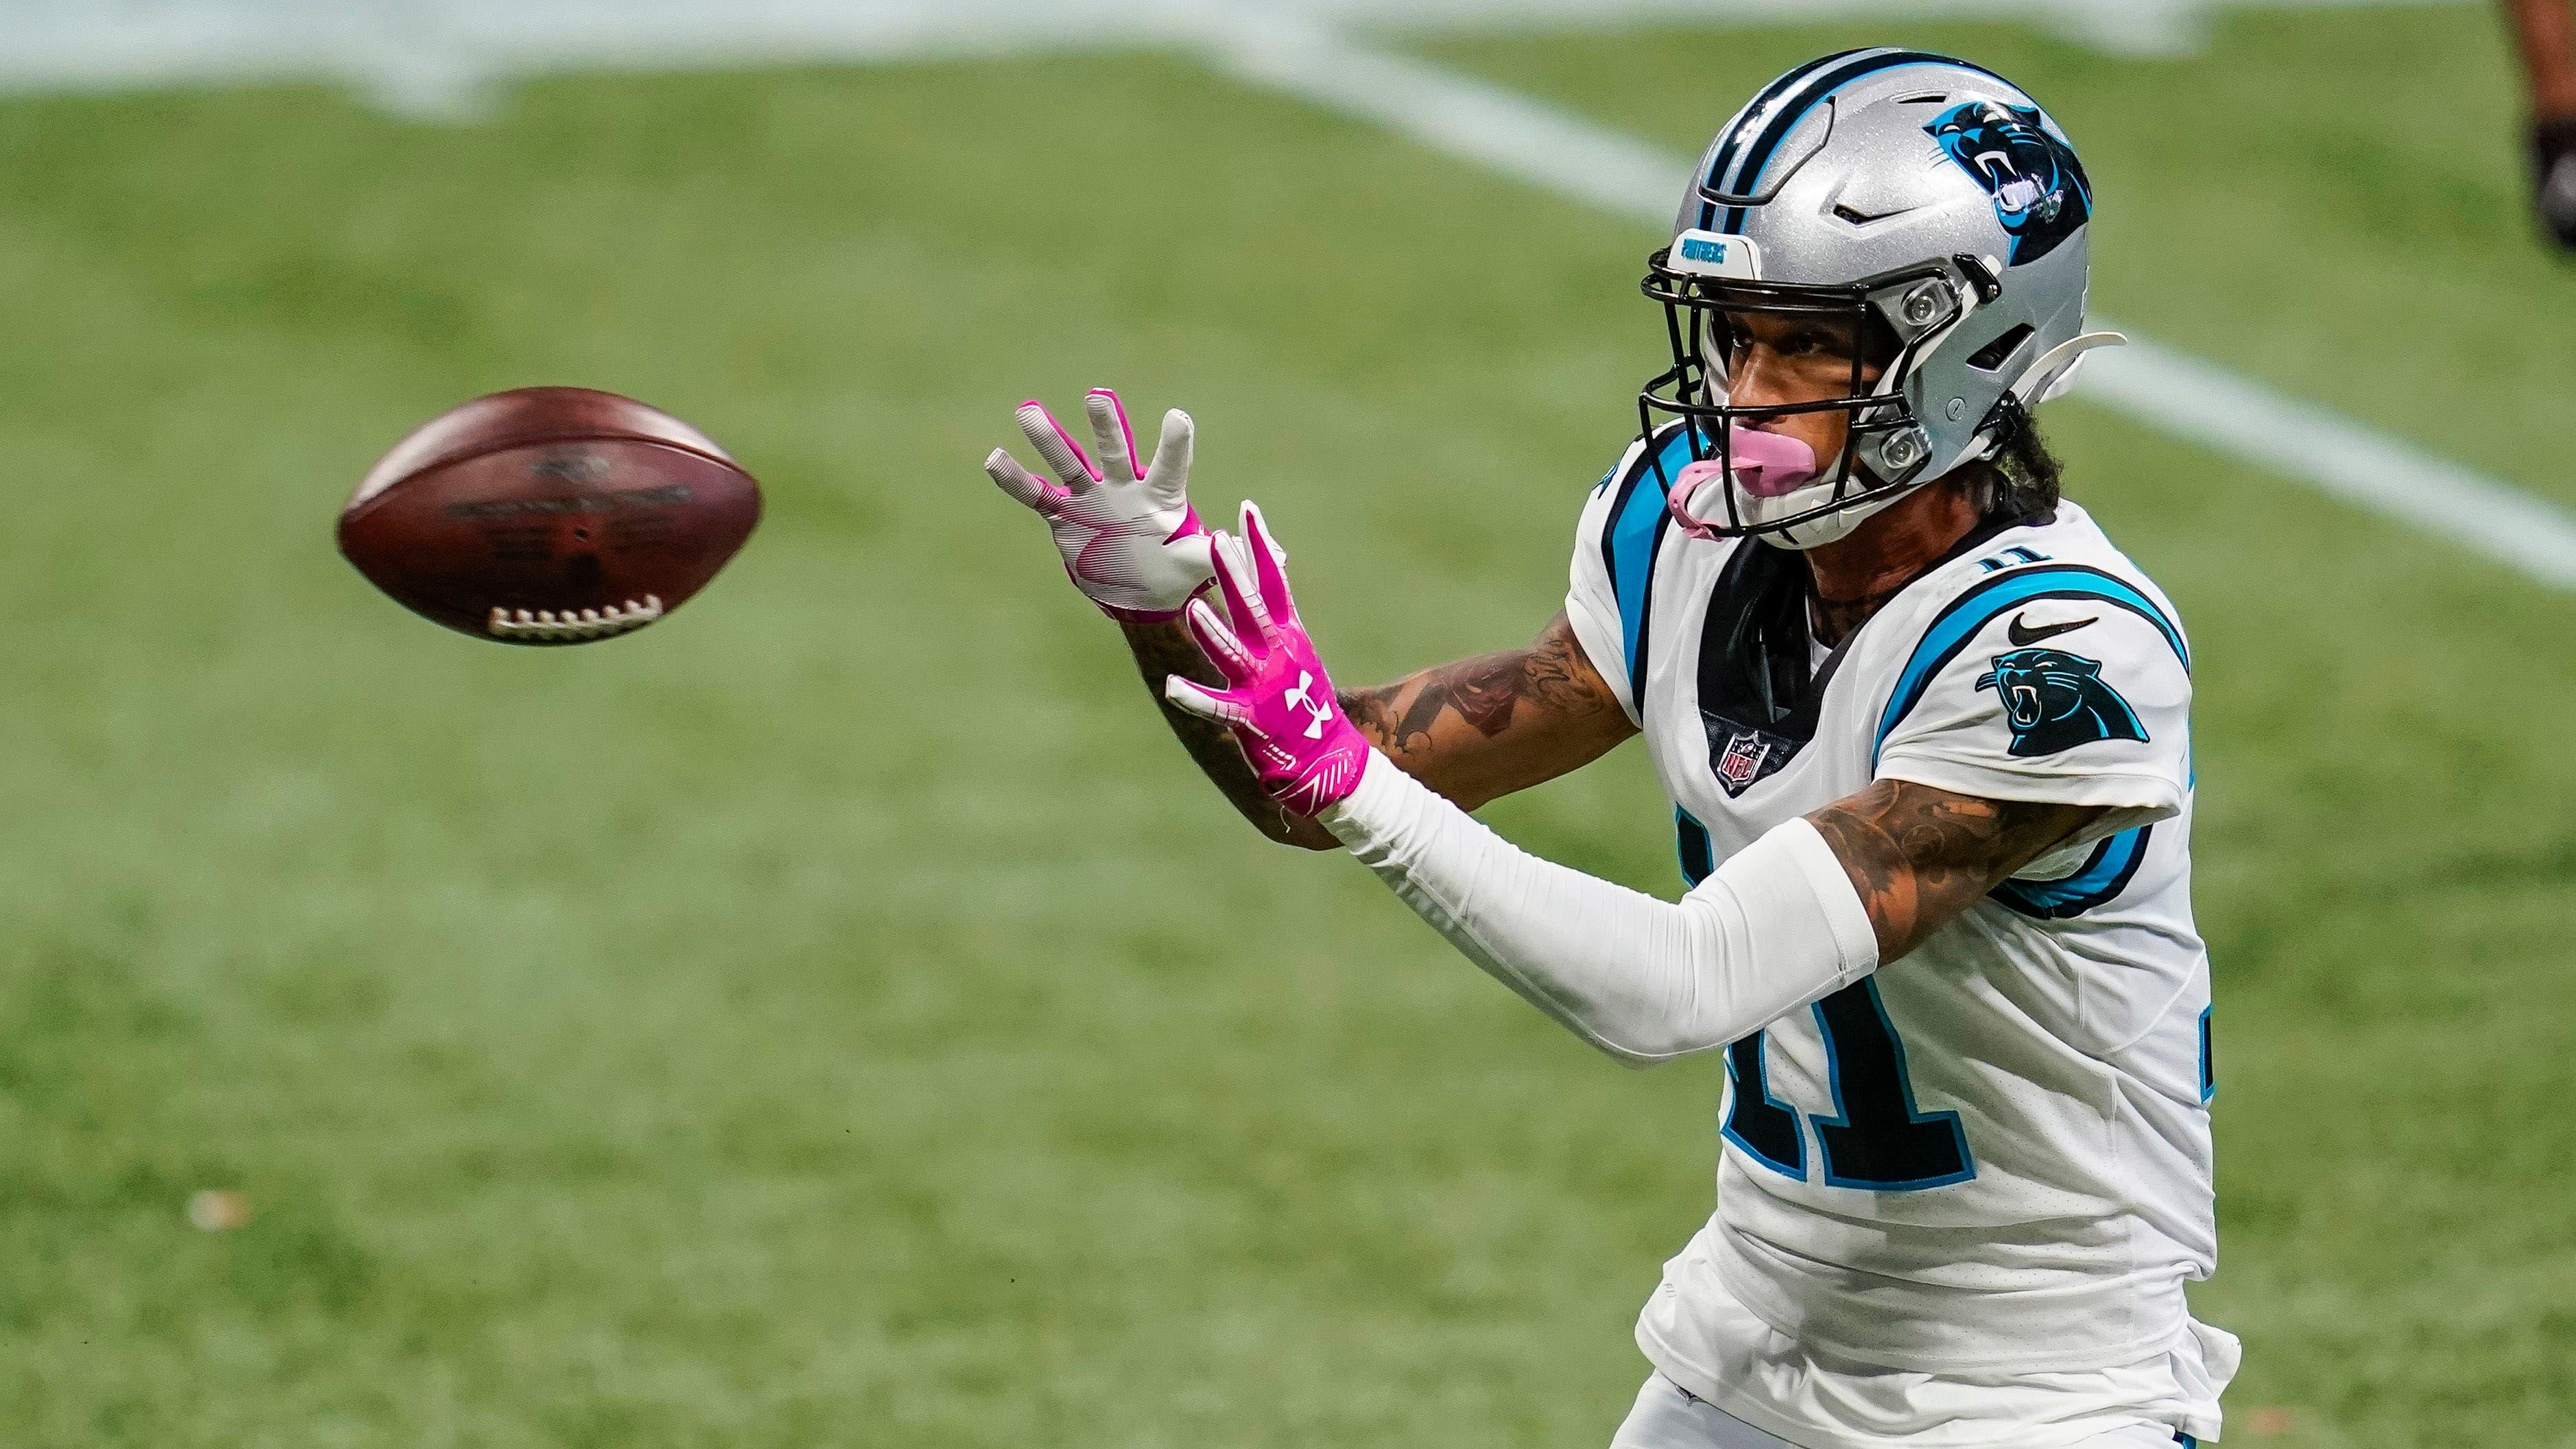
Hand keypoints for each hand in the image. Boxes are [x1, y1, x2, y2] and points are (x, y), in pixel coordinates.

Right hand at [983, 389, 1214, 620]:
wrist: (1137, 590)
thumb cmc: (1172, 571)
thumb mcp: (1195, 566)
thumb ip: (1214, 555)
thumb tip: (1247, 549)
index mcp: (1161, 497)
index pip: (1170, 465)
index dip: (1174, 443)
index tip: (1178, 417)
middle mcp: (1124, 487)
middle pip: (1115, 452)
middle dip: (1106, 426)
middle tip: (1098, 396)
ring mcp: (1091, 498)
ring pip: (1069, 463)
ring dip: (1049, 439)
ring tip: (1028, 409)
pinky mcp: (1065, 515)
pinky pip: (1037, 494)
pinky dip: (1015, 479)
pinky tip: (995, 459)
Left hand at [1161, 502, 1369, 817]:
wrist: (1327, 754)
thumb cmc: (1306, 701)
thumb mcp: (1297, 650)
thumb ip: (1278, 614)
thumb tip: (1273, 566)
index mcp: (1289, 635)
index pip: (1274, 581)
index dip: (1259, 546)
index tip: (1247, 510)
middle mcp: (1278, 654)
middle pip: (1254, 608)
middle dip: (1234, 574)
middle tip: (1215, 539)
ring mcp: (1264, 686)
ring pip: (1234, 653)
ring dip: (1214, 632)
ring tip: (1193, 609)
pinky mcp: (1252, 719)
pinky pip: (1219, 707)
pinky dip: (1196, 697)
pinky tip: (1172, 686)